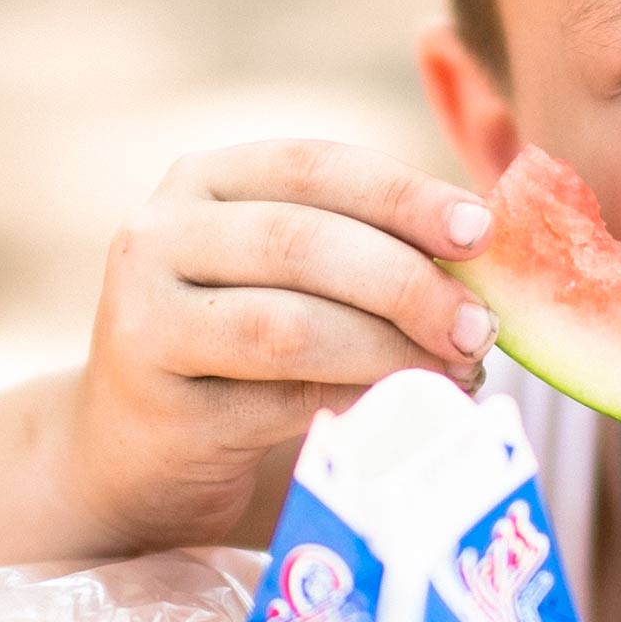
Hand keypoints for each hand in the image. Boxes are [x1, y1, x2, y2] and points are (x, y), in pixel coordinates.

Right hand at [66, 140, 496, 549]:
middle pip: (304, 243)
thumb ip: (365, 251)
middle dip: (408, 283)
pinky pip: (275, 399)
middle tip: (482, 328)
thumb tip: (488, 256)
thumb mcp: (289, 281)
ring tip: (456, 373)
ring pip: (290, 324)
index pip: (316, 166)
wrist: (132, 455)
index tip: (481, 231)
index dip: (404, 195)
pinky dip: (354, 401)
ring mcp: (144, 313)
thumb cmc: (239, 357)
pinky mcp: (153, 397)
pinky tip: (403, 410)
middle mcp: (162, 232)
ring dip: (389, 350)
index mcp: (207, 179)